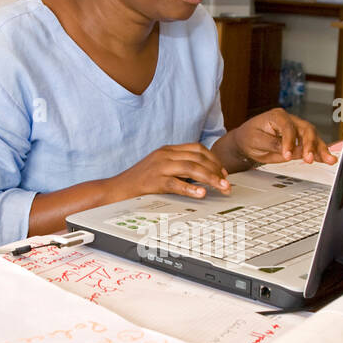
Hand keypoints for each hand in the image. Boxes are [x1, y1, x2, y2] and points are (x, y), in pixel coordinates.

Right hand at [112, 142, 231, 199]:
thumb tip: (202, 177)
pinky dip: (191, 188)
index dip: (214, 160)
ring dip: (210, 178)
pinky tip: (201, 193)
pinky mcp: (153, 181)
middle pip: (198, 157)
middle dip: (216, 170)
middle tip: (227, 184)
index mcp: (168, 150)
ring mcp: (159, 167)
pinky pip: (176, 183)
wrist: (115, 189)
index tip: (223, 172)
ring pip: (191, 168)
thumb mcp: (160, 169)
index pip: (197, 149)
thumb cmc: (139, 182)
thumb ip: (179, 168)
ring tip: (221, 188)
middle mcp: (165, 155)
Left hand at [229, 108, 337, 165]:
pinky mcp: (300, 139)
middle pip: (306, 129)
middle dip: (310, 145)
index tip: (287, 156)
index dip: (289, 142)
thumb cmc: (249, 137)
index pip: (288, 128)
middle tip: (308, 159)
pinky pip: (312, 144)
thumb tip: (290, 152)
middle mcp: (290, 120)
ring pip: (313, 136)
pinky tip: (328, 159)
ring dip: (321, 149)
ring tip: (329, 159)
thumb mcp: (256, 142)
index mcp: (277, 116)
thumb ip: (274, 145)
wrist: (247, 139)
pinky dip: (320, 152)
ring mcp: (297, 128)